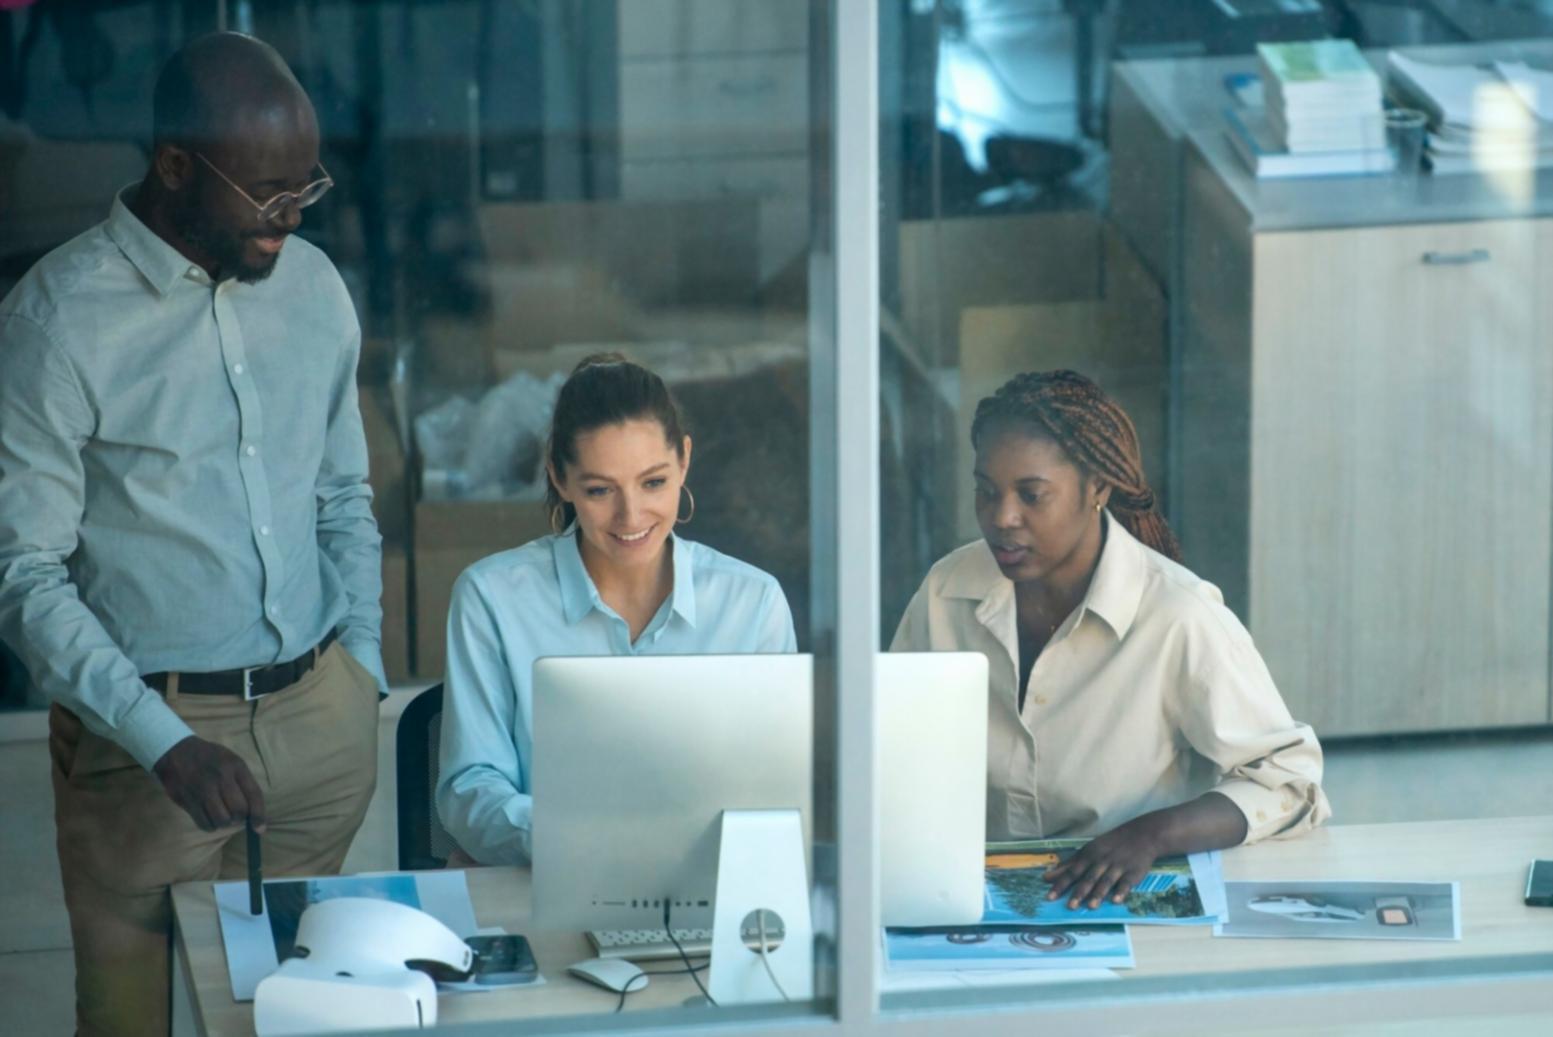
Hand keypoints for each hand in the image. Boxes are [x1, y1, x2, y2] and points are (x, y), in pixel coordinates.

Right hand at [152, 736, 266, 832]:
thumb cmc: (210, 758)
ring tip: (221, 815)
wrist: (176, 751)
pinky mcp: (187, 800)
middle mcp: (221, 777)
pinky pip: (204, 823)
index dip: (259, 814)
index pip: (254, 794)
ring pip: (221, 819)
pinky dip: (210, 826)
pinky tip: (209, 818)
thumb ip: (243, 783)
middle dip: (240, 818)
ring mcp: (203, 789)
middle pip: (238, 810)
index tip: (260, 829)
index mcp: (236, 766)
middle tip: (235, 815)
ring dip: (224, 823)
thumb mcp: (232, 761)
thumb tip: (254, 813)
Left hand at [1042, 817, 1163, 909]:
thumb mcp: (1088, 849)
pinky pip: (1126, 883)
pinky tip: (1116, 901)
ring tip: (1090, 906)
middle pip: (1088, 878)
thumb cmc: (1110, 844)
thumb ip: (1069, 864)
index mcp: (1089, 855)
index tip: (1049, 897)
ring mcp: (1118, 866)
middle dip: (1079, 892)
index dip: (1061, 884)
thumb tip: (1048, 876)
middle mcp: (1102, 861)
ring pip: (1106, 881)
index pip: (1072, 871)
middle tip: (1069, 906)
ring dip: (1098, 894)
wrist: (1140, 835)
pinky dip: (1121, 891)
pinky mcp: (1133, 872)